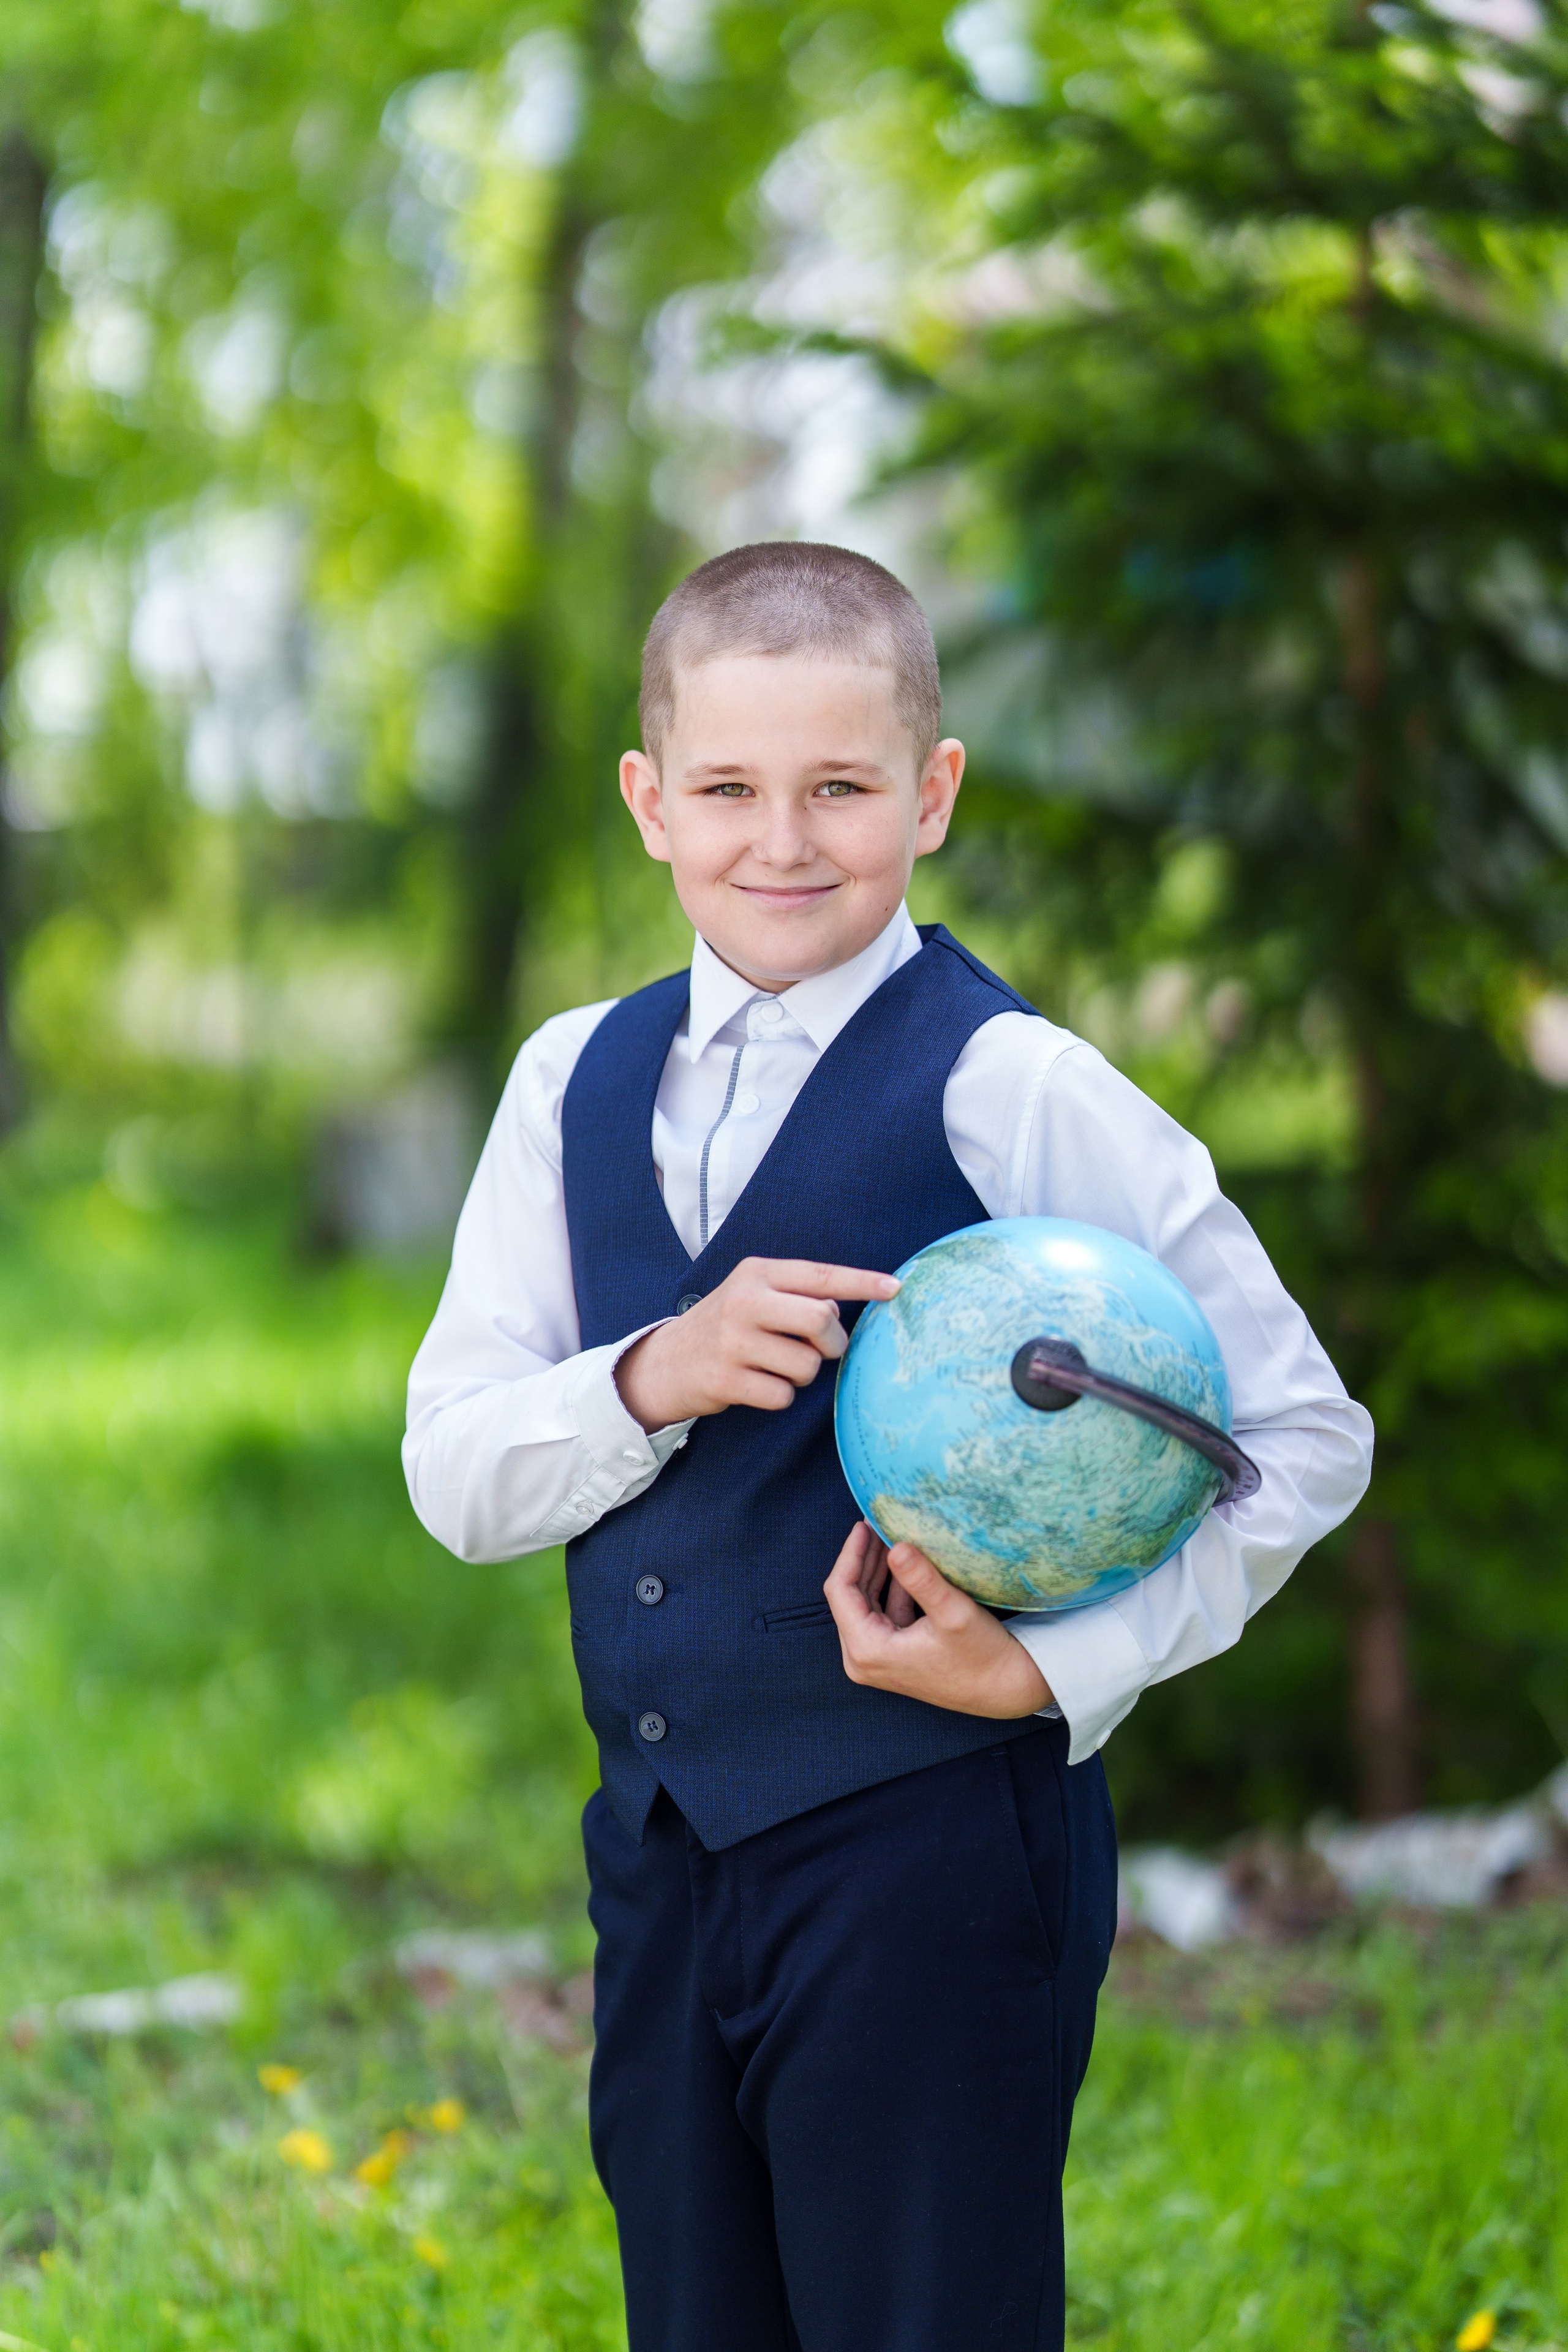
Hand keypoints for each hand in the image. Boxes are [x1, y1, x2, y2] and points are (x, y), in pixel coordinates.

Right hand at [615, 1259, 899, 1432]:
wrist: (666, 1362)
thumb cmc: (726, 1326)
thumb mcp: (754, 1295)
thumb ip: (796, 1295)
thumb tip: (844, 1309)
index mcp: (758, 1273)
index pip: (821, 1275)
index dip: (863, 1282)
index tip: (897, 1288)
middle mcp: (745, 1300)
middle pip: (822, 1319)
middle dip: (833, 1343)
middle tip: (823, 1351)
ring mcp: (733, 1340)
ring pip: (807, 1364)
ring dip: (803, 1374)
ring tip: (776, 1367)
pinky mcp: (725, 1378)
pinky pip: (783, 1395)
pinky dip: (780, 1396)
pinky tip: (757, 1385)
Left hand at [824, 1521, 1053, 1719]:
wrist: (1005, 1688)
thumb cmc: (981, 1656)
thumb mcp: (952, 1613)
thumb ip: (921, 1579)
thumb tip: (896, 1545)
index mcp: (867, 1650)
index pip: (840, 1591)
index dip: (851, 1553)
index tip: (864, 1523)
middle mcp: (863, 1658)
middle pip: (849, 1595)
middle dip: (864, 1557)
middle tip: (879, 1521)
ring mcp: (876, 1658)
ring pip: (865, 1601)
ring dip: (878, 1568)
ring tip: (890, 1533)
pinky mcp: (891, 1654)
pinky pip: (882, 1611)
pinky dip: (891, 1585)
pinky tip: (904, 1562)